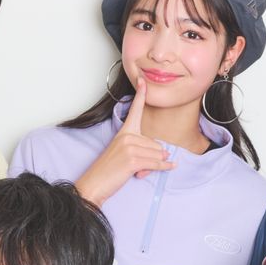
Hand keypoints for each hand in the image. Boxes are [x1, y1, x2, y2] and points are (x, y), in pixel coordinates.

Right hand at [74, 78, 174, 205]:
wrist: (95, 183)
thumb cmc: (109, 170)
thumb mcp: (124, 154)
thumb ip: (143, 149)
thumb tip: (165, 153)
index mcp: (124, 132)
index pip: (134, 111)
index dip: (140, 95)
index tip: (143, 80)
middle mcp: (127, 137)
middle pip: (156, 144)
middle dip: (153, 158)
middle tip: (137, 166)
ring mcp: (129, 147)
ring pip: (157, 154)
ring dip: (154, 165)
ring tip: (137, 171)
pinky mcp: (133, 160)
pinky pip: (156, 163)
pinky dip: (164, 167)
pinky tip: (171, 166)